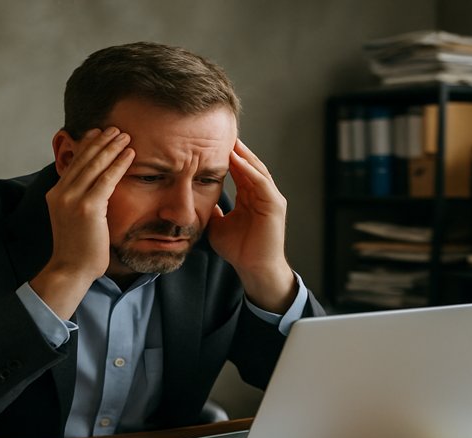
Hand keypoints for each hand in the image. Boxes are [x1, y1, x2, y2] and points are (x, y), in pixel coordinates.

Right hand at [31, 127, 134, 318]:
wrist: (71, 269)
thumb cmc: (78, 249)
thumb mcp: (73, 219)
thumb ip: (81, 201)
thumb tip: (96, 190)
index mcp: (56, 194)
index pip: (74, 163)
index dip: (87, 145)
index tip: (99, 133)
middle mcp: (61, 193)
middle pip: (83, 159)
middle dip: (101, 141)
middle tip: (115, 128)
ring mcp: (72, 200)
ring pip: (95, 165)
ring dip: (112, 147)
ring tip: (125, 136)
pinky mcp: (87, 208)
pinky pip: (106, 180)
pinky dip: (119, 164)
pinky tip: (130, 154)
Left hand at [207, 139, 296, 312]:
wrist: (253, 268)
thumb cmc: (238, 250)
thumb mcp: (217, 225)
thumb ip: (210, 211)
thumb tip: (196, 200)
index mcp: (250, 197)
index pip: (239, 171)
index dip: (227, 157)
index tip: (211, 144)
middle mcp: (262, 194)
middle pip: (249, 165)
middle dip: (237, 150)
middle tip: (223, 134)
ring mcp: (270, 199)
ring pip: (257, 170)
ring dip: (244, 156)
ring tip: (231, 142)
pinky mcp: (275, 205)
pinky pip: (262, 183)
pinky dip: (251, 171)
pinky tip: (240, 160)